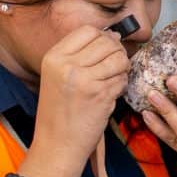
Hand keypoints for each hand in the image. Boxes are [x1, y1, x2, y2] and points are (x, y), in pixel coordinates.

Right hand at [19, 27, 128, 176]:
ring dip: (122, 69)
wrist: (56, 145)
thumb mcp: (58, 76)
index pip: (87, 30)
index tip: (106, 50)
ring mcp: (84, 79)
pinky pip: (122, 79)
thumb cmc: (59, 113)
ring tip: (113, 81)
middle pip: (106, 42)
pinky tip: (111, 95)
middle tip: (113, 68)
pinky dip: (121, 86)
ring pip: (118, 58)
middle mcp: (67, 65)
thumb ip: (80, 55)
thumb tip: (114, 36)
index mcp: (54, 57)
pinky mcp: (100, 94)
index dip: (103, 37)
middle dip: (116, 53)